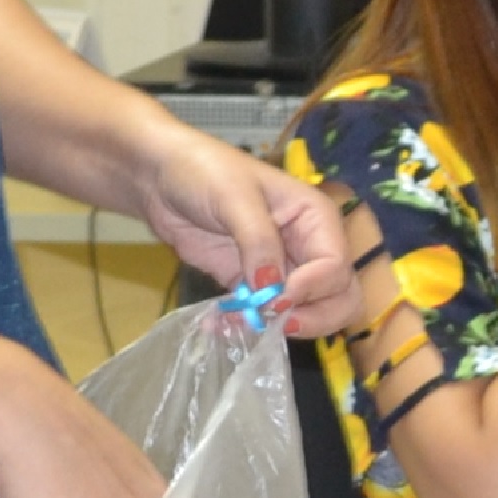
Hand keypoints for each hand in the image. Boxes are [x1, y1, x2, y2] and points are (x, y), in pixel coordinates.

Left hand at [126, 121, 363, 335]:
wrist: (159, 177)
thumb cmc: (203, 171)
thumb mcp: (235, 199)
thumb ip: (258, 243)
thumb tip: (275, 291)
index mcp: (316, 218)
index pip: (336, 266)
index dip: (313, 288)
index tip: (277, 298)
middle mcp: (308, 247)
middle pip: (338, 296)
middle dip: (315, 317)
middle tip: (278, 323)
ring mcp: (282, 269)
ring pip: (308, 312)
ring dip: (281, 326)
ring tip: (243, 323)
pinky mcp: (252, 286)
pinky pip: (264, 316)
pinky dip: (248, 326)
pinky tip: (220, 325)